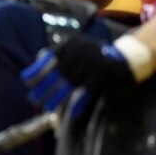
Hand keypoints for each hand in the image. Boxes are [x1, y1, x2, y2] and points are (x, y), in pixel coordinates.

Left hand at [21, 34, 135, 115]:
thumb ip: (60, 56)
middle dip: (45, 87)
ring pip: (71, 83)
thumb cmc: (97, 58)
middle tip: (34, 99)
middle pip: (58, 72)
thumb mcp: (78, 51)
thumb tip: (36, 63)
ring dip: (58, 97)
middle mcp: (81, 48)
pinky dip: (79, 102)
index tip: (26, 81)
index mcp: (72, 43)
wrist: (129, 58)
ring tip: (48, 107)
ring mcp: (93, 59)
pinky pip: (87, 90)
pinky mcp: (104, 72)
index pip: (49, 57)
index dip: (37, 70)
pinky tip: (71, 111)